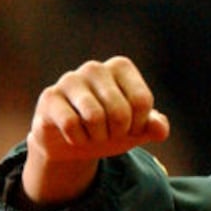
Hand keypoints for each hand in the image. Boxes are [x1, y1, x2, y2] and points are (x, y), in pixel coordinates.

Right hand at [21, 56, 170, 204]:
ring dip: (98, 137)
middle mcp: (95, 67)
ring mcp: (70, 80)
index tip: (130, 127)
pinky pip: (70, 124)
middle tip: (109, 133)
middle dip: (118, 133)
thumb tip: (161, 129)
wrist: (73, 142)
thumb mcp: (137, 130)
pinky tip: (74, 135)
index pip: (142, 101)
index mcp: (121, 67)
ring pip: (94, 117)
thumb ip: (154, 126)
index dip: (139, 125)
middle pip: (120, 112)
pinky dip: (78, 139)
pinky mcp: (49, 97)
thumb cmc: (110, 128)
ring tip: (93, 134)